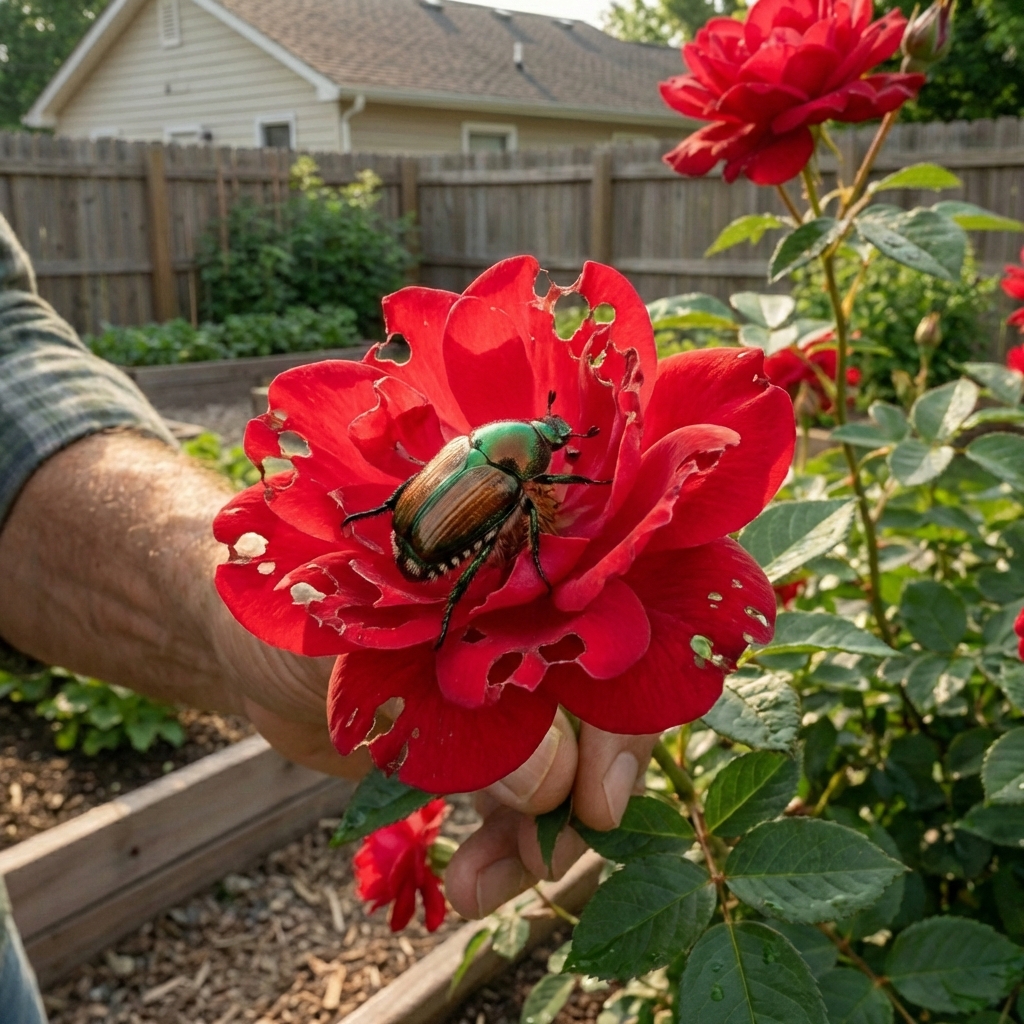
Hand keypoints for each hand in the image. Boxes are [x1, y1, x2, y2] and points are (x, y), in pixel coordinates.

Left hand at [0, 432, 654, 920]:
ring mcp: (509, 682)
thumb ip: (451, 709)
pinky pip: (520, 794)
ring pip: (565, 763)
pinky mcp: (482, 735)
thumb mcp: (359, 652)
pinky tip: (479, 884)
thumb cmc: (285, 607)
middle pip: (602, 708)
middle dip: (587, 788)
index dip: (621, 719)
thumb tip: (549, 784)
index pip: (609, 638)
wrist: (239, 645)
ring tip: (488, 885)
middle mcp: (531, 621)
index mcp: (519, 566)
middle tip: (554, 853)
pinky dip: (509, 841)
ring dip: (544, 832)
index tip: (601, 801)